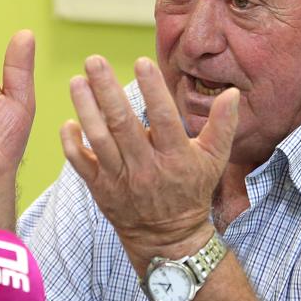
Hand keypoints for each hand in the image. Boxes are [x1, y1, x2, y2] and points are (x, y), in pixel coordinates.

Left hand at [59, 56, 238, 262]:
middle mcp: (146, 167)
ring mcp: (120, 179)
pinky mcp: (101, 189)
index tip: (141, 61)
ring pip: (99, 140)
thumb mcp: (215, 160)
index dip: (152, 89)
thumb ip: (223, 125)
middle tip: (93, 60)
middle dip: (106, 90)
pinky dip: (72, 144)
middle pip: (122, 124)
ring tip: (77, 81)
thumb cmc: (192, 191)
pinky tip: (68, 122)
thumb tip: (232, 92)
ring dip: (85, 109)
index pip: (163, 118)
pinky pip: (82, 164)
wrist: (168, 240)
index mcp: (175, 157)